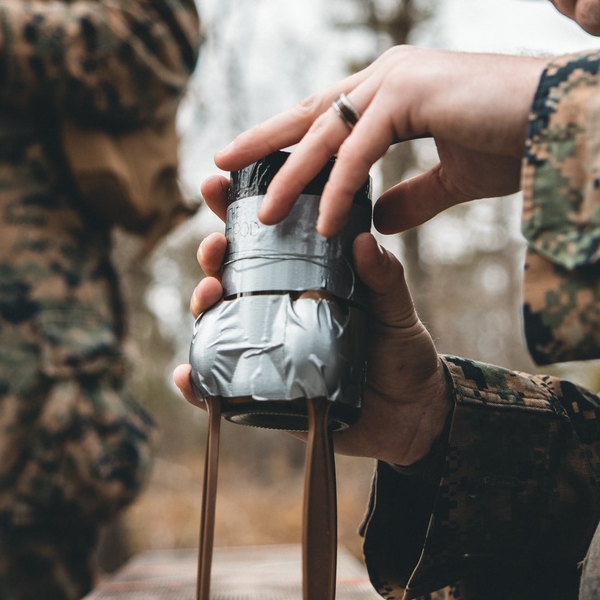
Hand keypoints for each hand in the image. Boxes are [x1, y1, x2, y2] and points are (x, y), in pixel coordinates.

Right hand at [172, 177, 451, 465]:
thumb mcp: (395, 307)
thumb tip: (364, 240)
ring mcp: (265, 347)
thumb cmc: (400, 350)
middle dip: (211, 252)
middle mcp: (276, 306)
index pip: (263, 235)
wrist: (411, 414)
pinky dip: (195, 382)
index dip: (234, 209)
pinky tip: (187, 374)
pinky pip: (218, 386)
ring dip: (200, 303)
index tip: (218, 185)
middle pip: (229, 271)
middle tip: (216, 245)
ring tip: (208, 294)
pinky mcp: (262, 392)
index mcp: (303, 275)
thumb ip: (384, 277)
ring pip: (216, 320)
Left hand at [216, 45, 543, 234]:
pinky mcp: (412, 93)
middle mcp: (390, 72)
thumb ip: (415, 195)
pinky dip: (341, 188)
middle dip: (265, 141)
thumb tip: (377, 220)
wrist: (571, 117)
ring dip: (293, 175)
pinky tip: (324, 222)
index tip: (250, 160)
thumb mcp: (458, 177)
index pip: (328, 112)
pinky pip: (362, 149)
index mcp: (397, 84)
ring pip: (329, 132)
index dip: (288, 136)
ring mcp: (398, 77)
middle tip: (217, 165)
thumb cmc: (524, 139)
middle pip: (312, 112)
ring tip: (264, 214)